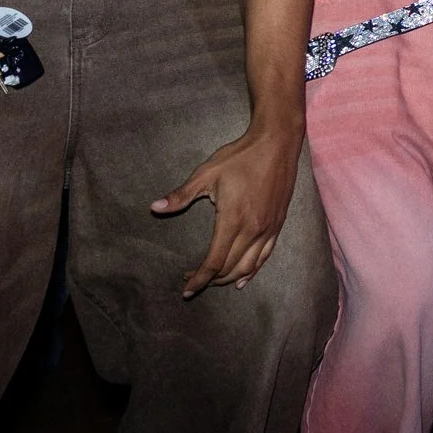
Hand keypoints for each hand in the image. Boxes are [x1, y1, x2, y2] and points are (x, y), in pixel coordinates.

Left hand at [153, 121, 301, 296]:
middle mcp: (253, 229)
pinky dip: (252, 271)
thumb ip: (181, 195)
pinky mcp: (278, 224)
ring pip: (248, 266)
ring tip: (214, 281)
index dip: (199, 279)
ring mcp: (268, 228)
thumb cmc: (240, 157)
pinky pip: (265, 256)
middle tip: (193, 280)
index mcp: (233, 219)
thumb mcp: (206, 173)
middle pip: (230, 267)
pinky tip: (243, 278)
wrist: (276, 144)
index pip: (214, 261)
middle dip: (210, 280)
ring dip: (229, 278)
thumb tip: (154, 208)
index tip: (186, 288)